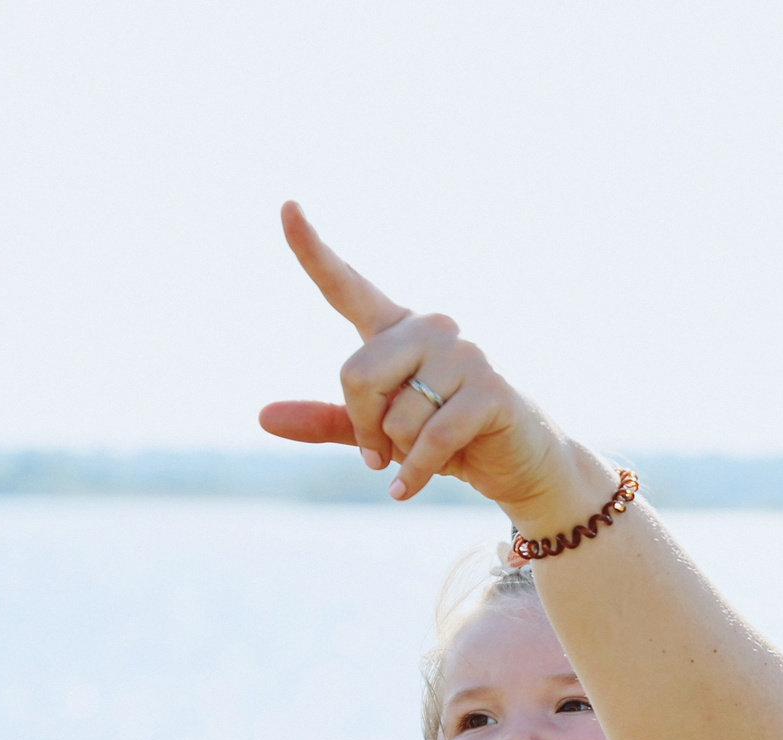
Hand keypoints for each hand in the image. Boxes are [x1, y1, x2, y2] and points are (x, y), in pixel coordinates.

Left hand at [258, 202, 594, 515]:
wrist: (520, 466)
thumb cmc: (451, 441)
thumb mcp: (382, 432)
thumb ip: (329, 421)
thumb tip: (263, 417)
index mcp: (398, 330)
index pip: (346, 285)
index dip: (312, 248)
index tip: (286, 206)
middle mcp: (432, 329)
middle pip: (358, 374)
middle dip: (362, 426)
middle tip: (378, 454)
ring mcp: (466, 355)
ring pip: (396, 414)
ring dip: (398, 453)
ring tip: (418, 459)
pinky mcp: (491, 390)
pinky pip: (432, 437)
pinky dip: (413, 471)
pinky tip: (404, 491)